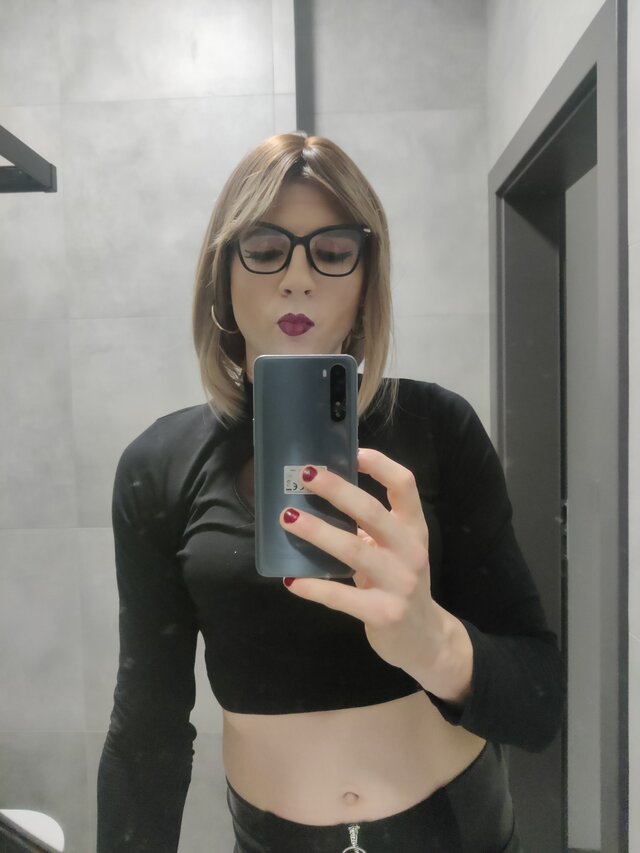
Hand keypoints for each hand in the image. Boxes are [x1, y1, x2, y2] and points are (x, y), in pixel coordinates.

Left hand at [279, 447, 446, 678]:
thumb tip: (324, 493)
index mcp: (414, 529)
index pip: (405, 485)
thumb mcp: (397, 550)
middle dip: (337, 490)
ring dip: (317, 531)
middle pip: (372, 511)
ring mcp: (399, 583)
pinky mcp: (383, 613)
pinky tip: (292, 581)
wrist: (426, 639)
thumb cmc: (401, 583)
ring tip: (287, 517)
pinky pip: (341, 597)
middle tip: (306, 475)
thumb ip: (371, 526)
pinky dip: (313, 588)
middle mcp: (410, 551)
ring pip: (353, 550)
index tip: (353, 452)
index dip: (380, 464)